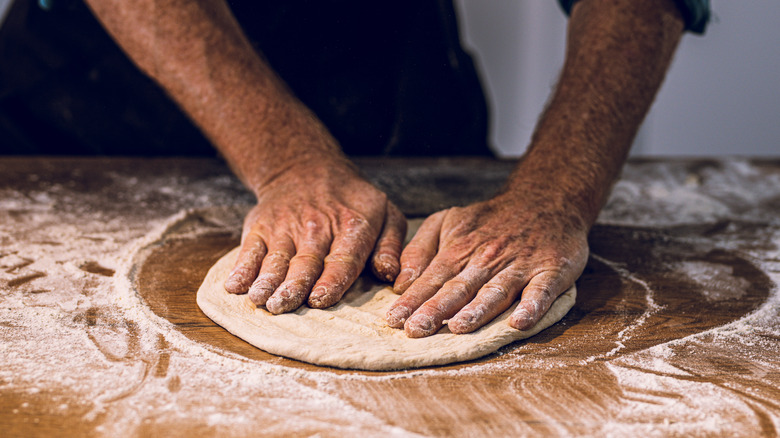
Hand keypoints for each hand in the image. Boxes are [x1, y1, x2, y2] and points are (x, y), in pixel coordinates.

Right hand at [223, 160, 405, 313]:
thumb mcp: (385, 214)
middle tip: (282, 305)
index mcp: (353, 225)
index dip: (331, 279)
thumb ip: (390, 246)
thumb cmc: (353, 202)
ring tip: (259, 300)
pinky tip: (235, 286)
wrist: (307, 168)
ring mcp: (285, 227)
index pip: (343, 257)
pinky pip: (250, 249)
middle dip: (293, 285)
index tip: (320, 299)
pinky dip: (242, 268)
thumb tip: (389, 274)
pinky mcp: (261, 227)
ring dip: (266, 280)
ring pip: (276, 258)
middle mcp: (317, 226)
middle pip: (305, 262)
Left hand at [385, 192, 588, 336]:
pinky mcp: (551, 271)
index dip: (413, 300)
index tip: (393, 320)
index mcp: (459, 250)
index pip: (432, 278)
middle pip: (459, 287)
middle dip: (436, 309)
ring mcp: (520, 266)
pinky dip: (531, 307)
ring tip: (459, 327)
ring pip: (496, 291)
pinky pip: (541, 291)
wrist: (546, 200)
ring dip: (477, 310)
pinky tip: (519, 323)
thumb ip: (420, 250)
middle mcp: (487, 259)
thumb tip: (401, 283)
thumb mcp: (448, 222)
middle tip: (416, 330)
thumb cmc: (490, 220)